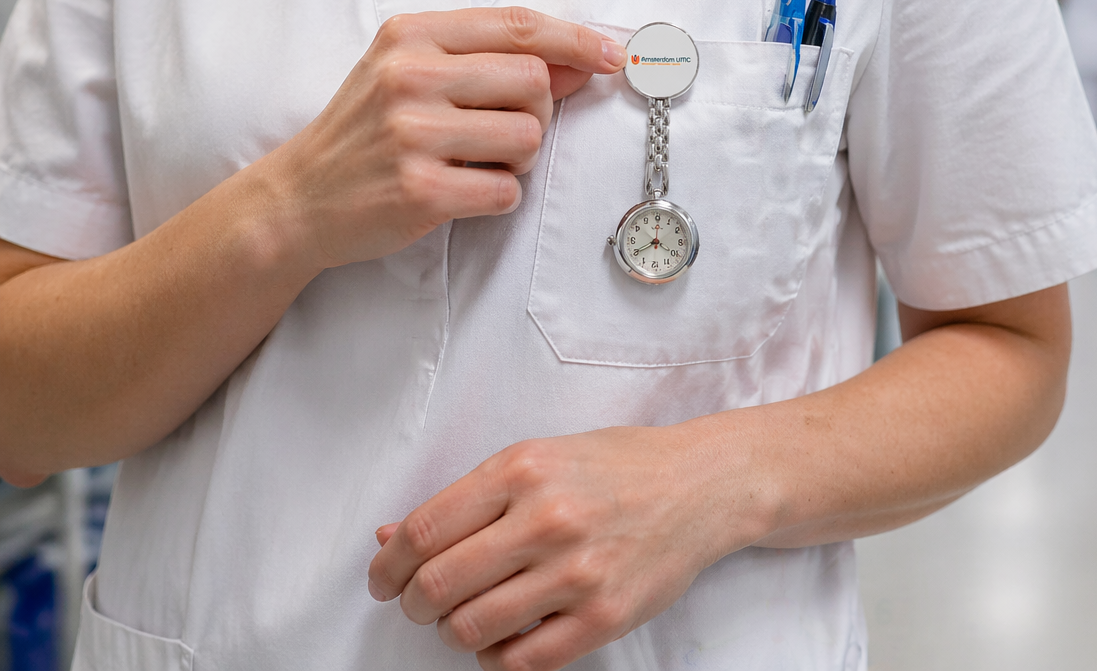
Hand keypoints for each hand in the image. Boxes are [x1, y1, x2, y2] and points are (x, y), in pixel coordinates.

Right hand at [255, 7, 622, 269]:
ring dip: (518, 158)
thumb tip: (578, 60)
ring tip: (473, 162)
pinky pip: (507, 190)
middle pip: (534, 80)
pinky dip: (498, 195)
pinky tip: (460, 192)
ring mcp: (412, 134)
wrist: (297, 198)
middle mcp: (410, 76)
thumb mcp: (412, 74)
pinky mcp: (420, 191)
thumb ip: (489, 61)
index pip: (517, 26)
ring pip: (528, 137)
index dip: (577, 40)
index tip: (613, 55)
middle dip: (537, 111)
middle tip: (500, 131)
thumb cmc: (366, 130)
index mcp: (410, 35)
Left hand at [367, 426, 760, 670]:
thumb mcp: (537, 458)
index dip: (388, 566)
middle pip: (437, 586)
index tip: (384, 580)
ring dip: (454, 632)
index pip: (423, 531)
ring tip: (469, 617)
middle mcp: (547, 518)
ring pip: (471, 630)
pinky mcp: (604, 615)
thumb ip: (466, 499)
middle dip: (414, 604)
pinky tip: (506, 637)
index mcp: (522, 469)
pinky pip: (521, 663)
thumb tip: (388, 538)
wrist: (701, 485)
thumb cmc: (616, 467)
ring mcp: (577, 571)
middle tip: (422, 603)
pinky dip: (497, 659)